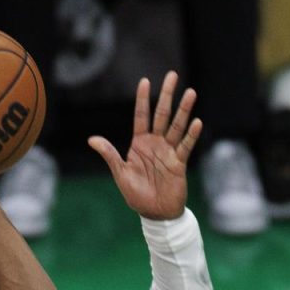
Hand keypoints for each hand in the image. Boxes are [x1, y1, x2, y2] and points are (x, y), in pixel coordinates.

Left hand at [88, 72, 201, 220]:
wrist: (155, 214)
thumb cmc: (137, 195)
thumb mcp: (121, 174)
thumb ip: (110, 155)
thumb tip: (92, 139)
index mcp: (139, 144)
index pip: (141, 115)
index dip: (143, 99)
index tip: (145, 81)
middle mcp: (155, 144)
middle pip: (162, 115)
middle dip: (168, 95)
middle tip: (173, 76)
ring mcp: (168, 152)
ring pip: (177, 127)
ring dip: (184, 110)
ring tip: (190, 93)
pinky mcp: (179, 163)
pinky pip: (186, 146)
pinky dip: (191, 135)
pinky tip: (197, 122)